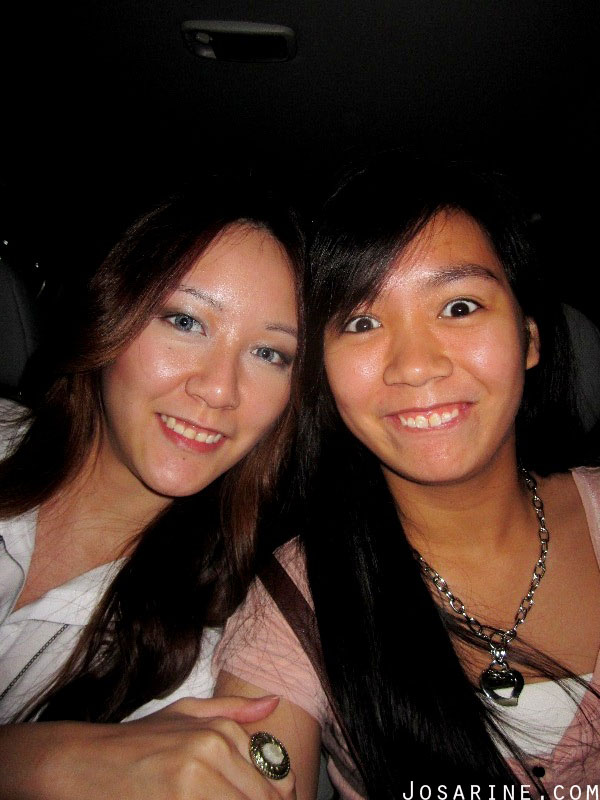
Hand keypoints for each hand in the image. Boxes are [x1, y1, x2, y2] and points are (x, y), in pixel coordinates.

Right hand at [0, 695, 295, 799]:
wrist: (81, 762)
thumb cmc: (134, 741)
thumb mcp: (185, 713)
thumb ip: (232, 711)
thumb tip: (273, 703)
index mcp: (220, 732)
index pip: (274, 779)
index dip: (279, 797)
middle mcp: (211, 754)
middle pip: (262, 799)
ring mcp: (193, 784)